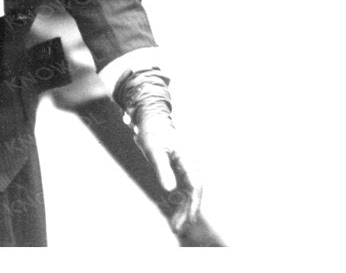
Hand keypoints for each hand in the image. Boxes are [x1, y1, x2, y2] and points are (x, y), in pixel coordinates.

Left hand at [119, 68, 202, 232]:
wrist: (149, 117)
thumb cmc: (151, 132)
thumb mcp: (153, 150)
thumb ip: (162, 169)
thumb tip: (170, 190)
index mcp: (186, 159)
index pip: (196, 185)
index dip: (194, 203)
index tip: (190, 219)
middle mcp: (188, 163)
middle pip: (193, 191)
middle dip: (188, 211)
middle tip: (178, 228)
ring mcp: (184, 166)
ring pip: (188, 192)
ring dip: (183, 208)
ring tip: (175, 226)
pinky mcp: (177, 167)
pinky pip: (182, 188)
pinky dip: (179, 201)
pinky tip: (174, 212)